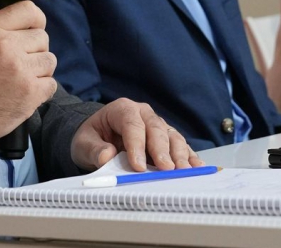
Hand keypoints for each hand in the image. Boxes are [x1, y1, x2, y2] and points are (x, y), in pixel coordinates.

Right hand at [0, 1, 57, 140]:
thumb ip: (3, 30)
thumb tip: (32, 26)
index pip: (28, 10)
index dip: (36, 21)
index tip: (33, 31)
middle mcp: (6, 46)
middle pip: (42, 38)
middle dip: (35, 51)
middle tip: (19, 64)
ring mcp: (20, 69)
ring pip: (49, 60)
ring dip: (39, 70)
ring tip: (21, 79)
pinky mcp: (31, 92)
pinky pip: (51, 83)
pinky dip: (42, 89)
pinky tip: (25, 92)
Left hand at [71, 98, 202, 172]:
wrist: (98, 136)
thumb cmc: (92, 137)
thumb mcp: (84, 142)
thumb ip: (94, 149)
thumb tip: (106, 156)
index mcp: (123, 109)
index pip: (132, 125)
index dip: (136, 146)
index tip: (138, 166)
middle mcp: (143, 113)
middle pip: (156, 130)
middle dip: (162, 150)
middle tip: (166, 169)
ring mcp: (157, 125)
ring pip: (171, 136)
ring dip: (179, 154)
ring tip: (184, 170)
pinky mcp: (166, 138)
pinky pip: (179, 145)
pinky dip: (188, 156)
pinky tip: (196, 166)